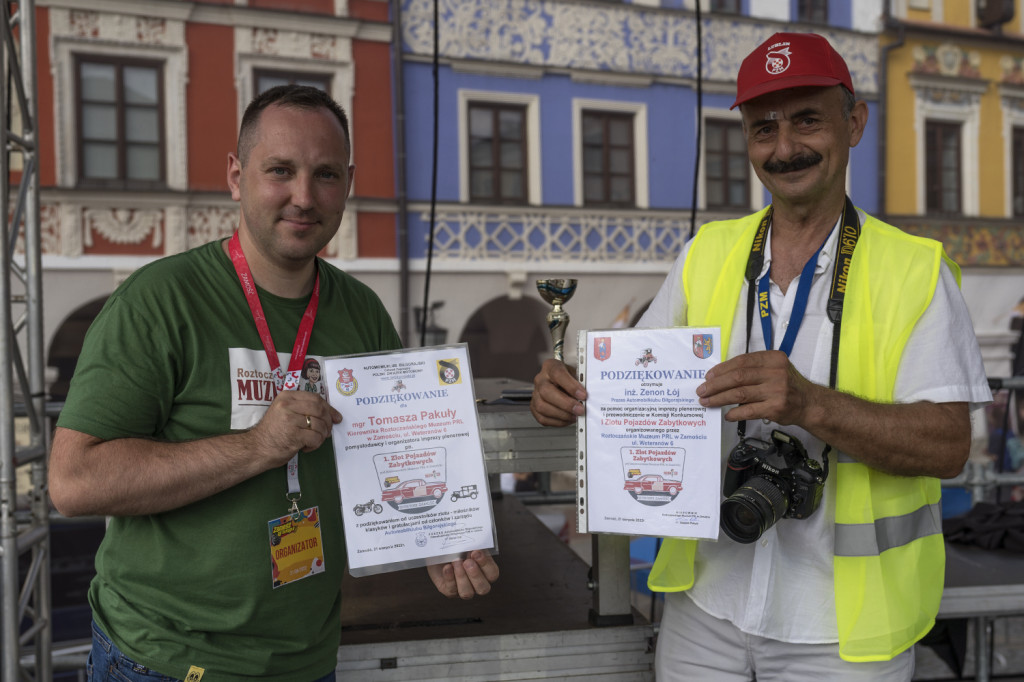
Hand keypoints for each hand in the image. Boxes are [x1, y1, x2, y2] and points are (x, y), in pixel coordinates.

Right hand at [246, 391, 342, 468]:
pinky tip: (306, 447)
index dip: (329, 408)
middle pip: (320, 410)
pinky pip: (315, 438)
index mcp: (287, 396)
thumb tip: (333, 416)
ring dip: (322, 436)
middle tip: (327, 432)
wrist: (256, 448)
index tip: (336, 417)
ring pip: (319, 425)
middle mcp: (288, 405)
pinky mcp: (293, 435)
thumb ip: (304, 409)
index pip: (316, 398)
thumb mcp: (285, 412)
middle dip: (328, 422)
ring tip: (314, 441)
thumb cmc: (273, 431)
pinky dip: (316, 444)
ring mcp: (290, 420)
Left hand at [427, 550, 498, 598]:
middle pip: (483, 588)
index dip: (485, 565)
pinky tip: (447, 567)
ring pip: (467, 593)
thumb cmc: (456, 546)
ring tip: (455, 561)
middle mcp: (476, 584)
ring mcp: (463, 589)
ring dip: (461, 577)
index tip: (476, 552)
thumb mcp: (467, 543)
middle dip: (475, 575)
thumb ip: (475, 544)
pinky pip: (451, 590)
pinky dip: (449, 577)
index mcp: (485, 572)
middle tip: (467, 561)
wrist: (439, 550)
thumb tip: (478, 540)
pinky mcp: (449, 591)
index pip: (492, 574)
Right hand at [530, 359, 586, 426]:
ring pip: (542, 406)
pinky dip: (557, 421)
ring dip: (561, 414)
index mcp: (550, 367)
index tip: (583, 395)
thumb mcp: (576, 374)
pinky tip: (567, 419)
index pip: (557, 373)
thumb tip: (589, 397)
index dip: (571, 386)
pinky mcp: (534, 407)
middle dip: (565, 403)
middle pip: (546, 391)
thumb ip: (580, 383)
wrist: (560, 383)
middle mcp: (540, 379)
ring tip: (575, 416)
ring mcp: (535, 394)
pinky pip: (542, 418)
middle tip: (580, 409)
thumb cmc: (569, 378)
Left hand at [696, 350, 816, 425]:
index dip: (722, 369)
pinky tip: (726, 414)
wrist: (809, 403)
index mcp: (773, 359)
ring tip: (707, 402)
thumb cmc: (786, 385)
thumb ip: (753, 369)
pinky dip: (734, 413)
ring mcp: (776, 391)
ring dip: (719, 398)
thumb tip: (720, 376)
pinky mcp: (775, 408)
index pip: (741, 361)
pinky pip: (749, 410)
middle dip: (716, 384)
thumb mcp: (774, 369)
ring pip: (740, 393)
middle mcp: (775, 373)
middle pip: (738, 377)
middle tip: (702, 391)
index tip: (708, 376)